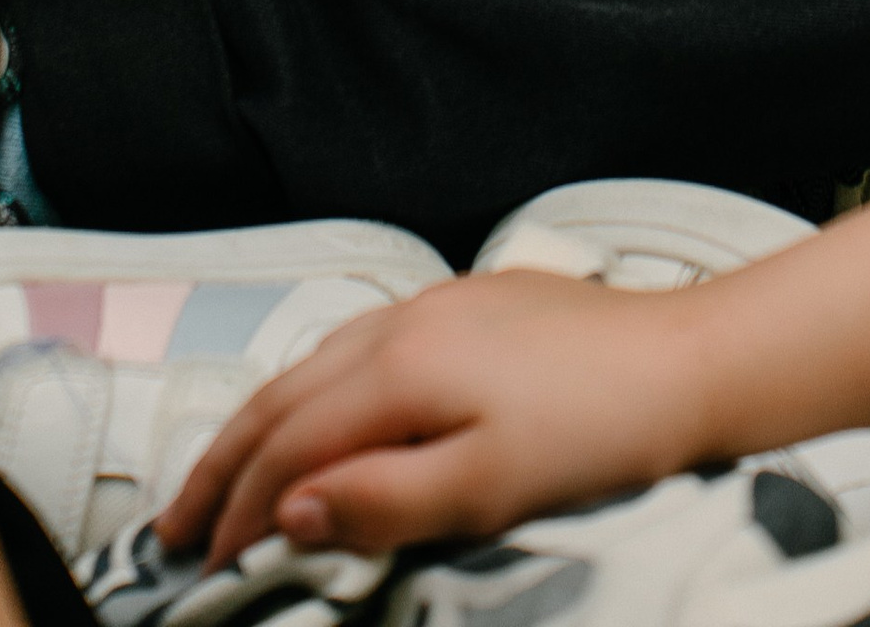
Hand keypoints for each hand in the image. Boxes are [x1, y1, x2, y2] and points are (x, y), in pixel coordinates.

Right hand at [156, 272, 708, 565]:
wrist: (690, 360)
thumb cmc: (604, 425)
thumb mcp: (486, 488)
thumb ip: (381, 501)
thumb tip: (294, 512)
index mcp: (399, 366)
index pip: (288, 447)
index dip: (240, 511)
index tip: (210, 563)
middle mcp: (404, 321)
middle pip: (282, 395)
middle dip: (223, 463)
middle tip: (178, 523)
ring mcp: (436, 306)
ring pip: (315, 365)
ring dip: (264, 424)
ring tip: (232, 474)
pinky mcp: (469, 305)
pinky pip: (357, 347)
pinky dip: (315, 392)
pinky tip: (321, 412)